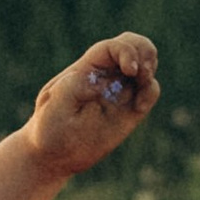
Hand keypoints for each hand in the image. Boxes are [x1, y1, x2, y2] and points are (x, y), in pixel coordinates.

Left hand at [25, 31, 159, 180]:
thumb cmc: (48, 130)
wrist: (55, 155)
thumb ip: (69, 90)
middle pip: (132, 44)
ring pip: (145, 63)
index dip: (126, 51)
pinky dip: (151, 92)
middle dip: (144, 51)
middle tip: (142, 74)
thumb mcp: (52, 109)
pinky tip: (139, 108)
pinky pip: (149, 90)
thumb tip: (96, 80)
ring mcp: (119, 90)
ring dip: (150, 70)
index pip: (112, 47)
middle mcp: (105, 75)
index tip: (131, 70)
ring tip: (141, 89)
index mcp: (86, 69)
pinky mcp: (130, 109)